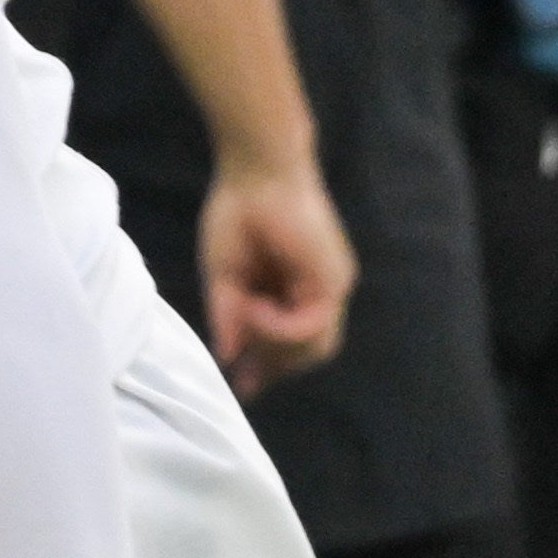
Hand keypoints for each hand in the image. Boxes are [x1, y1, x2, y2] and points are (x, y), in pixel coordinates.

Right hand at [189, 158, 350, 396]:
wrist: (256, 172)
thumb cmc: (237, 212)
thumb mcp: (224, 275)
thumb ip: (229, 316)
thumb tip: (227, 355)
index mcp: (296, 289)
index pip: (294, 343)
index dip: (270, 367)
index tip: (245, 385)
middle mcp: (320, 293)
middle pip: (309, 353)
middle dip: (274, 365)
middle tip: (245, 371)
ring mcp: (331, 287)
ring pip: (317, 347)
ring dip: (276, 346)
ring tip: (245, 321)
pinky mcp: (333, 280)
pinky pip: (311, 323)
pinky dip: (279, 325)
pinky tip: (253, 308)